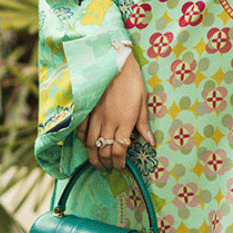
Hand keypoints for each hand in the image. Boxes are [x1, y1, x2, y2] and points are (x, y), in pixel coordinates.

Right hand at [76, 53, 154, 170]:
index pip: (120, 149)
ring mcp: (96, 116)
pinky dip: (83, 140)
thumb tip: (150, 142)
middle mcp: (109, 122)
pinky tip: (87, 144)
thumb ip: (143, 124)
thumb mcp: (143, 102)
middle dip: (106, 163)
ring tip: (98, 163)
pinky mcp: (88, 110)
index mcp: (125, 121)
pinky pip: (81, 129)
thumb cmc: (132, 82)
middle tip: (109, 168)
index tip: (121, 166)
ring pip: (90, 144)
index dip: (119, 162)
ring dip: (94, 156)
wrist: (115, 64)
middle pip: (104, 150)